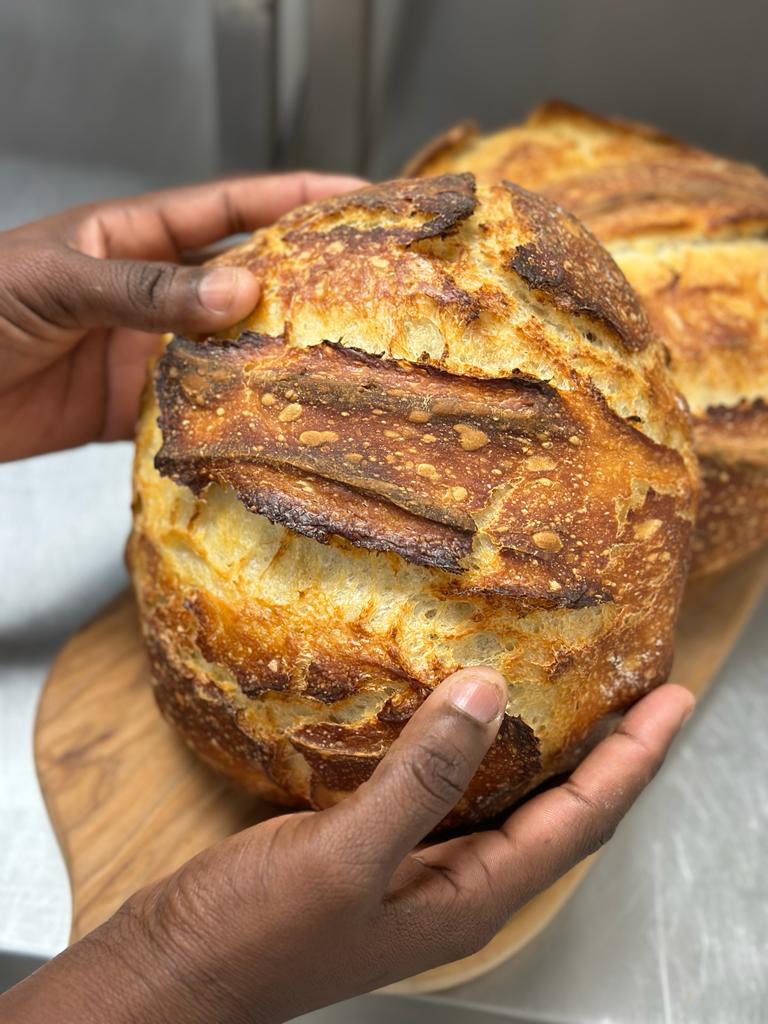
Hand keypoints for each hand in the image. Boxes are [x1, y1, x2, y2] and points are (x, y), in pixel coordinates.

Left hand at [0, 171, 362, 460]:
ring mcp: (143, 353)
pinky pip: (194, 412)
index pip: (228, 209)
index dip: (293, 197)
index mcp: (132, 238)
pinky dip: (229, 420)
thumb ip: (148, 288)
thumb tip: (243, 290)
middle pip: (241, 284)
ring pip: (226, 353)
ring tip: (331, 365)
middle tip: (366, 293)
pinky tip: (266, 424)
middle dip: (301, 285)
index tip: (352, 194)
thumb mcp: (59, 280)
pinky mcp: (131, 410)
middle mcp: (150, 295)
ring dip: (271, 361)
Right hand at [3, 669, 692, 1023]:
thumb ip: (423, 778)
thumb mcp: (345, 859)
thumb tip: (488, 693)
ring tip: (571, 689)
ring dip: (545, 744)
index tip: (672, 701)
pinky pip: (442, 782)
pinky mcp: (373, 843)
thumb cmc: (253, 939)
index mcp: (471, 896)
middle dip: (609, 752)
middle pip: (559, 810)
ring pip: (503, 794)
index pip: (581, 820)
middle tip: (639, 689)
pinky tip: (456, 709)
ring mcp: (414, 865)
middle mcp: (456, 882)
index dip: (633, 761)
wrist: (171, 974)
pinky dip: (466, 741)